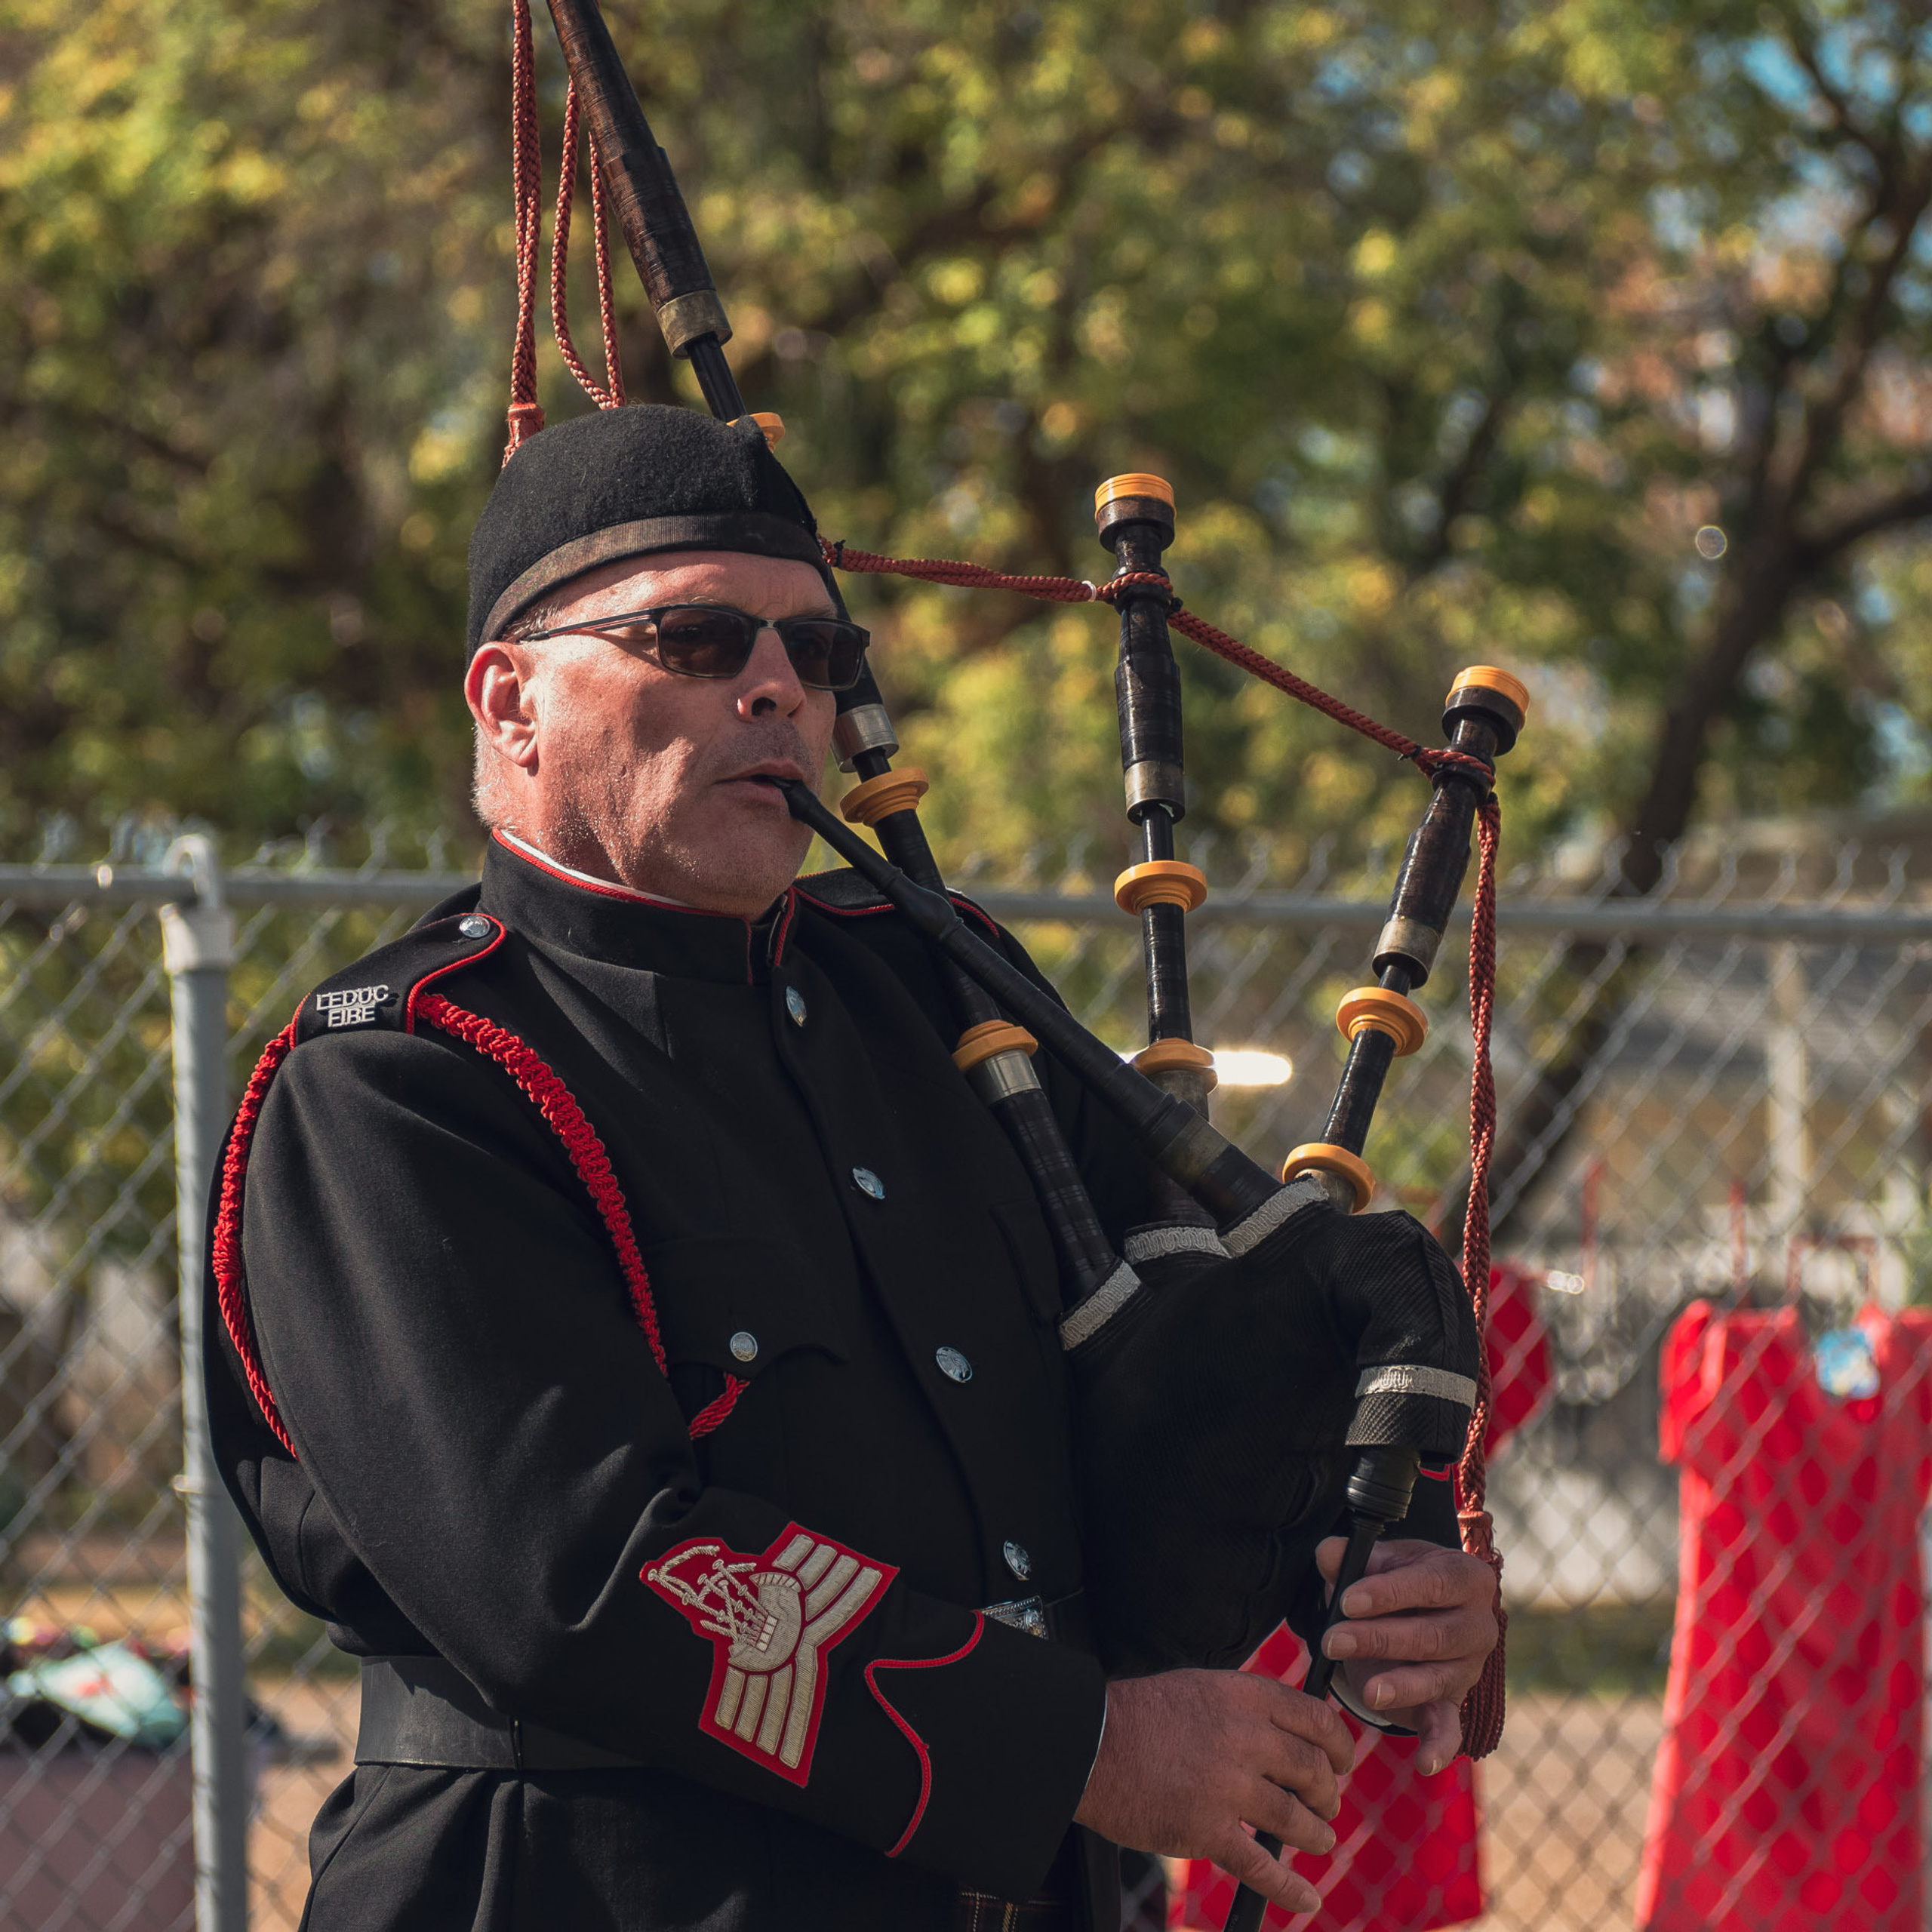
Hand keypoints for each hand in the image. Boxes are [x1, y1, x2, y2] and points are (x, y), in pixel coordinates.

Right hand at [1074, 1668, 1352, 1913]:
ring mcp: (1225, 1785)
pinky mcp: (1205, 1829)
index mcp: (1241, 1696)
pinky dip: (1289, 1886)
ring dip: (1316, 1834)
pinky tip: (1307, 1897)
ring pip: (1294, 1818)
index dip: (1339, 1744)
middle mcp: (1242, 1737)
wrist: (1088, 1744)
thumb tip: (1286, 1736)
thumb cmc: (1138, 1716)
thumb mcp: (1199, 1689)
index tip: (1343, 1761)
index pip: (1314, 1718)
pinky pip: (1260, 1865)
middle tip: (1328, 1804)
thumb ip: (1244, 1709)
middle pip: (1312, 1769)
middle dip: (1328, 1793)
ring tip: (1320, 1840)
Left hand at [1315, 1536, 1498, 1772]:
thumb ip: (1353, 1558)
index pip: (1432, 1584)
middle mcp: (1478, 1625)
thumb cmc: (1397, 1582)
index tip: (1347, 1600)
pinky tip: (1425, 1763)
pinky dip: (1439, 1747)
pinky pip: (1450, 1728)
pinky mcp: (1454, 1704)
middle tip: (1333, 1641)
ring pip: (1435, 1679)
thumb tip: (1328, 1552)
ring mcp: (1469, 1668)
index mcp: (1466, 1577)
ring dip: (1399, 1686)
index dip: (1389, 1593)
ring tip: (1366, 1691)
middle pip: (1433, 1635)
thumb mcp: (1379, 1563)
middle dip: (1380, 1639)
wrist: (1417, 1612)